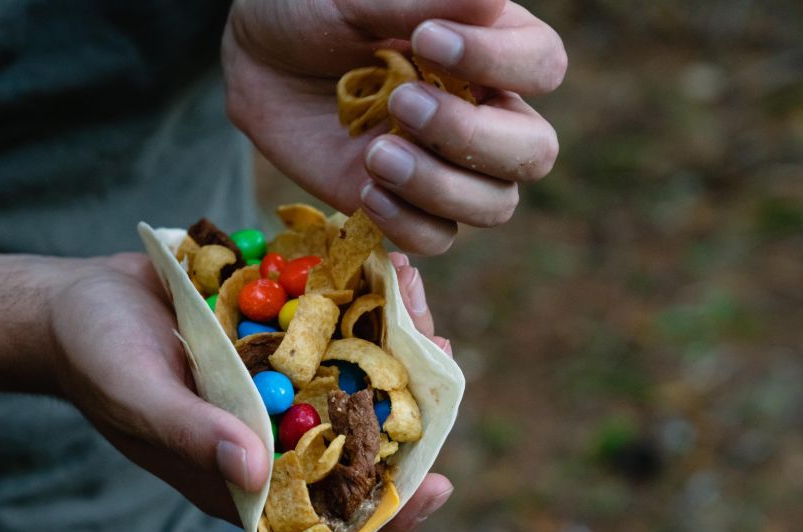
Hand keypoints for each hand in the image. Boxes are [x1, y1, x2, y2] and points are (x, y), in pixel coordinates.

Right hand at [53, 252, 451, 531]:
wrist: (77, 300)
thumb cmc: (96, 357)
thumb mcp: (137, 394)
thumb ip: (191, 432)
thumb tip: (254, 471)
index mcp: (243, 471)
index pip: (325, 513)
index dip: (386, 513)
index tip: (436, 488)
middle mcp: (273, 431)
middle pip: (358, 438)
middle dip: (409, 402)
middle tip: (442, 355)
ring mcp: (279, 381)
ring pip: (356, 373)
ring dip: (395, 336)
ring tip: (414, 290)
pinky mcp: (277, 335)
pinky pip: (333, 322)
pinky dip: (361, 294)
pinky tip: (383, 263)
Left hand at [224, 0, 565, 254]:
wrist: (259, 61)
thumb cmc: (314, 11)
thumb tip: (495, 0)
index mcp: (491, 50)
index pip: (543, 65)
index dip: (501, 62)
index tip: (427, 40)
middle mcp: (484, 113)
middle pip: (533, 151)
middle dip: (471, 137)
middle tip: (402, 104)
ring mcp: (446, 166)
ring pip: (494, 204)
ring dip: (439, 185)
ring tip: (375, 154)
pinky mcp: (405, 205)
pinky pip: (438, 236)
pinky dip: (408, 222)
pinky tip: (366, 189)